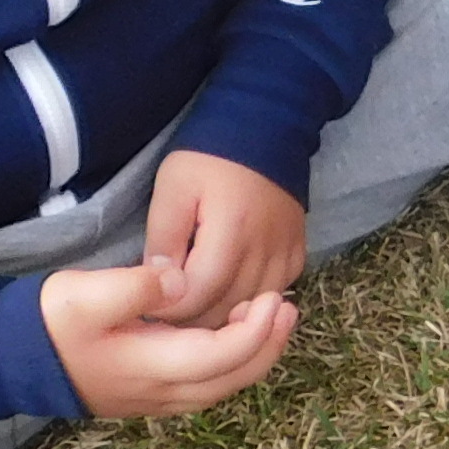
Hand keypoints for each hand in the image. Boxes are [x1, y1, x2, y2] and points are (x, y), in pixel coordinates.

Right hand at [40, 265, 294, 417]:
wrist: (13, 358)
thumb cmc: (51, 323)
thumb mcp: (85, 294)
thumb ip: (136, 287)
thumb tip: (179, 280)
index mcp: (150, 367)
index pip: (221, 357)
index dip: (256, 333)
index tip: (274, 300)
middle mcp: (159, 392)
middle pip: (231, 380)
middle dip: (267, 347)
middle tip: (288, 309)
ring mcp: (154, 399)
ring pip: (220, 387)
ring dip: (252, 356)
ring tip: (271, 320)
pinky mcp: (148, 393)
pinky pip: (205, 385)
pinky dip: (231, 363)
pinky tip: (235, 335)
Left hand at [141, 147, 306, 323]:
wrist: (265, 129)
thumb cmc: (210, 157)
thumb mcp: (173, 187)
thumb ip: (163, 237)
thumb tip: (159, 285)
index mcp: (231, 230)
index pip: (200, 294)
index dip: (170, 308)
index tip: (150, 304)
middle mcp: (265, 249)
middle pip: (227, 310)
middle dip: (192, 318)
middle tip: (168, 308)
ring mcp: (287, 254)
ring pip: (253, 309)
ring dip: (221, 315)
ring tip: (194, 304)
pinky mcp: (298, 254)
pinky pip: (273, 294)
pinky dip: (250, 302)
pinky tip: (229, 292)